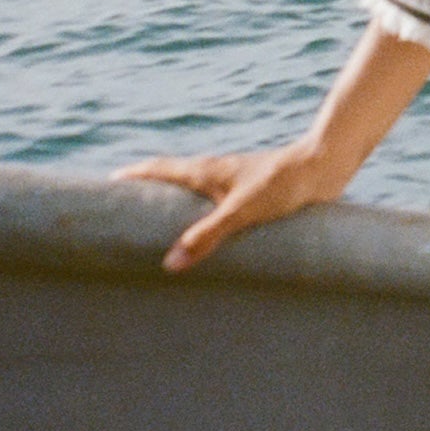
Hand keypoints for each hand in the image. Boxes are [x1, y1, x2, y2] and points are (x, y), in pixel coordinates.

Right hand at [114, 143, 333, 272]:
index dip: (132, 177)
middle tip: (125, 214)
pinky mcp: (252, 195)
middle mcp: (214, 174)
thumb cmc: (282, 184)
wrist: (323, 167)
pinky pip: (216, 207)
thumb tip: (170, 263)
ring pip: (194, 194)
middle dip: (148, 194)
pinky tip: (208, 238)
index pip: (158, 169)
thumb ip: (207, 237)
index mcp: (204, 171)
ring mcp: (233, 183)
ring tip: (160, 233)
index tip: (106, 185)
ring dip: (175, 207)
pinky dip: (201, 218)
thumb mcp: (241, 212)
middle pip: (171, 180)